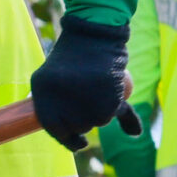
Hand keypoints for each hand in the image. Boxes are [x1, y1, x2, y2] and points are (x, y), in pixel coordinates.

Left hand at [30, 17, 131, 152]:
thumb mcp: (45, 82)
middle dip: (85, 119)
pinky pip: (120, 114)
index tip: (79, 140)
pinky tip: (131, 127)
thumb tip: (67, 135)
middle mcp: (66, 111)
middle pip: (81, 127)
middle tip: (84, 94)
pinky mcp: (112, 102)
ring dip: (101, 111)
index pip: (58, 133)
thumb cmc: (66, 59)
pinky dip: (126, 118)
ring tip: (94, 86)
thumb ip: (48, 109)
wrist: (91, 37)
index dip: (70, 139)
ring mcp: (89, 108)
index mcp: (45, 105)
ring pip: (100, 121)